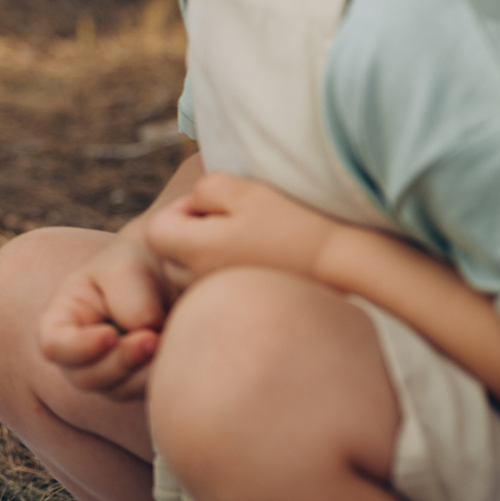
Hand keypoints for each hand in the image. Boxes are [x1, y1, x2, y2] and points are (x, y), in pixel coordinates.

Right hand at [36, 234, 171, 399]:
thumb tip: (144, 335)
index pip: (54, 346)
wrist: (172, 270)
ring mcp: (109, 372)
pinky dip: (162, 376)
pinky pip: (146, 392)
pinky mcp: (139, 381)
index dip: (78, 347)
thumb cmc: (139, 262)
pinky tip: (175, 349)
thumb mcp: (127, 266)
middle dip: (119, 363)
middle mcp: (80, 352)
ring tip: (167, 338)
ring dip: (143, 371)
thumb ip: (128, 299)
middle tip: (152, 338)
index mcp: (63, 318)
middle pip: (85, 377)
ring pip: (118, 390)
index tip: (111, 334)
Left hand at [143, 171, 338, 292]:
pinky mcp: (244, 310)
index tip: (213, 206)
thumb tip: (194, 204)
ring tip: (250, 241)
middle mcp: (200, 281)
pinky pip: (219, 290)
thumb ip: (205, 189)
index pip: (156, 231)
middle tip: (234, 221)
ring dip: (209, 255)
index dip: (178, 210)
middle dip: (190, 233)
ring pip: (193, 275)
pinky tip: (262, 261)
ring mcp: (222, 299)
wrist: (343, 264)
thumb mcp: (245, 190)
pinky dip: (229, 274)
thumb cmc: (294, 223)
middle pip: (170, 256)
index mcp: (195, 251)